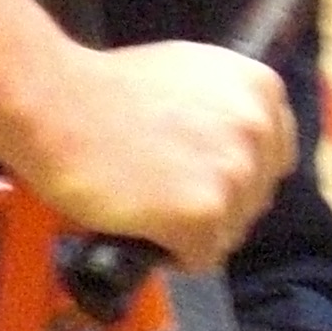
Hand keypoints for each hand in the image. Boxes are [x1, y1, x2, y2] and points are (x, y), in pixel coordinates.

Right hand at [9, 40, 290, 273]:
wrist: (56, 105)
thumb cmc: (107, 89)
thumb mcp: (188, 73)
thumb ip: (224, 106)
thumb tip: (234, 146)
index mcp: (261, 88)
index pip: (274, 156)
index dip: (234, 171)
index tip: (200, 174)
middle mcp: (258, 130)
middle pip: (253, 197)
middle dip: (213, 201)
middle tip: (161, 188)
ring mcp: (234, 175)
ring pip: (229, 231)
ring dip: (192, 229)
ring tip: (146, 203)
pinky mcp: (203, 216)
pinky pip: (200, 258)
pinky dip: (171, 252)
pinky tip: (141, 225)